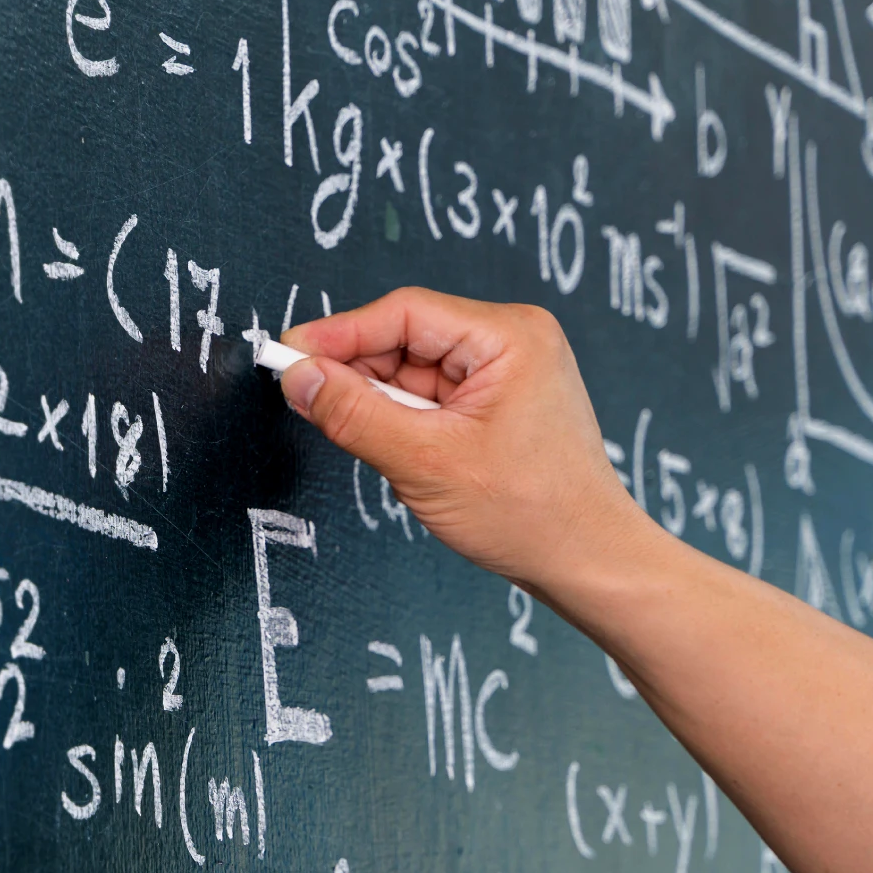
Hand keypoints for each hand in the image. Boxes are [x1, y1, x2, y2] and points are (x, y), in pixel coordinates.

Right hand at [277, 287, 655, 596]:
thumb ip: (353, 414)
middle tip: (308, 403)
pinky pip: (428, 395)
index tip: (286, 356)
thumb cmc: (532, 514)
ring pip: (410, 370)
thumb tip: (299, 377)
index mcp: (509, 336)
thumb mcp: (425, 462)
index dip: (337, 334)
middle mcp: (511, 341)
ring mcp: (505, 370)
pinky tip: (401, 450)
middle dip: (357, 374)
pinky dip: (401, 418)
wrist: (587, 560)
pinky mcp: (495, 400)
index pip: (402, 313)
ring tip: (381, 447)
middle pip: (403, 337)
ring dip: (380, 403)